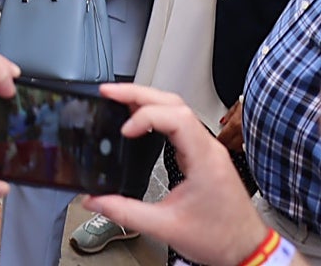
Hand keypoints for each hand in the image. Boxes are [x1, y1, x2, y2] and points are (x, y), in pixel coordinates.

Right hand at [83, 84, 268, 265]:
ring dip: (147, 100)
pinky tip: (139, 117)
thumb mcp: (166, 228)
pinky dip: (156, 114)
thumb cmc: (219, 238)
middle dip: (138, 94)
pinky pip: (180, 122)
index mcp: (204, 160)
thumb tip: (95, 200)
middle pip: (174, 103)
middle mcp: (208, 148)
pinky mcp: (203, 155)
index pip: (176, 118)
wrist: (246, 249)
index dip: (145, 117)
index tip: (125, 131)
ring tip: (118, 98)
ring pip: (178, 108)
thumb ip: (126, 213)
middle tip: (109, 92)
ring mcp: (207, 149)